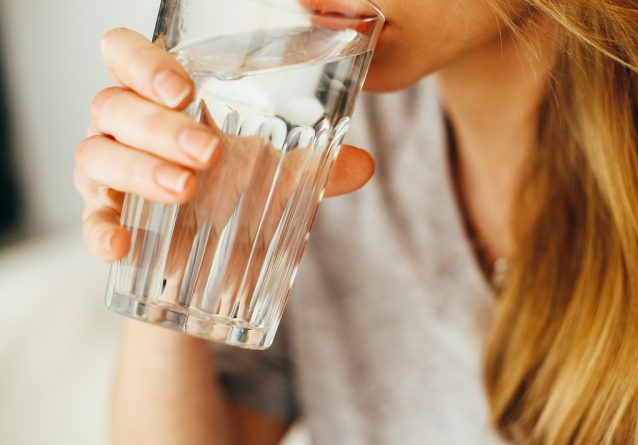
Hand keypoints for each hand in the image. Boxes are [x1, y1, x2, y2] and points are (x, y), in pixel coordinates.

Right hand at [75, 28, 374, 262]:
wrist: (211, 259)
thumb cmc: (235, 192)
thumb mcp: (277, 175)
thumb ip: (316, 166)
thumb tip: (364, 165)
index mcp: (162, 97)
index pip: (126, 54)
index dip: (144, 62)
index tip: (185, 89)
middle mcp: (125, 125)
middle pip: (114, 104)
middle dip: (159, 126)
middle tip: (208, 152)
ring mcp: (109, 170)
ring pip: (96, 153)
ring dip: (140, 169)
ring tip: (187, 189)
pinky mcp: (105, 217)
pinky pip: (90, 219)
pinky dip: (100, 229)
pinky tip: (120, 246)